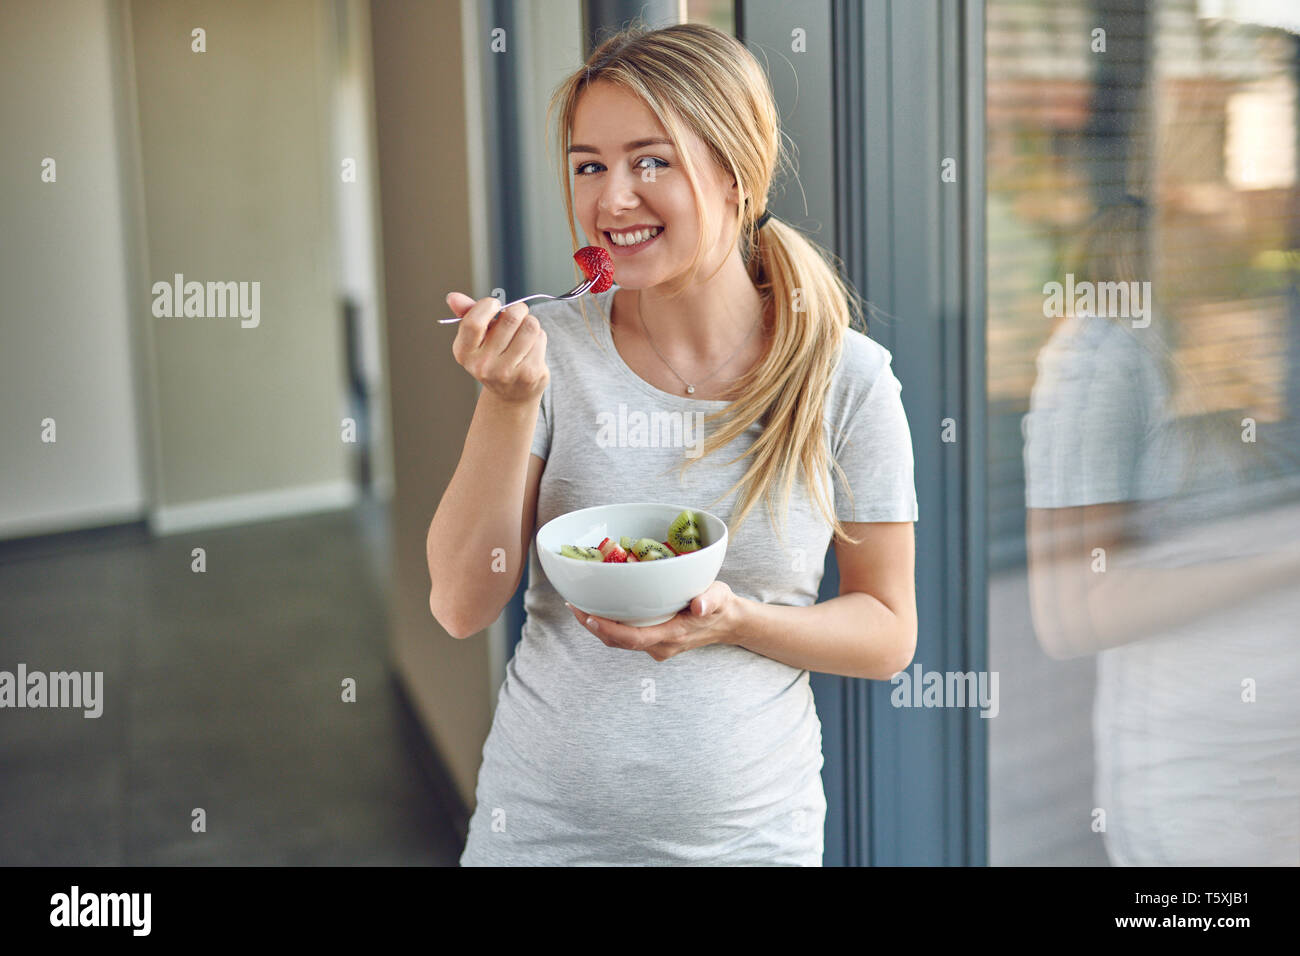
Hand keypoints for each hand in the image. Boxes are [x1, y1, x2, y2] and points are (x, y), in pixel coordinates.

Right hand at [446, 291, 548, 405]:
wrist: (511, 394)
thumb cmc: (493, 356)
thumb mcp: (477, 337)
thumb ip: (467, 314)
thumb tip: (453, 297)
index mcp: (464, 353)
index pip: (473, 322)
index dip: (488, 306)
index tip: (495, 306)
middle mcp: (482, 366)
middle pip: (510, 318)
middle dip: (518, 309)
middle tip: (517, 314)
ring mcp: (506, 372)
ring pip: (530, 326)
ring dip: (530, 323)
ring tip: (524, 333)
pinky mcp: (529, 374)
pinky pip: (540, 339)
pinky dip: (539, 338)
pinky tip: (531, 349)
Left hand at [566, 581, 741, 661]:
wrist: (727, 624)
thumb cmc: (721, 606)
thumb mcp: (720, 597)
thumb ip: (710, 600)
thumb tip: (699, 606)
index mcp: (673, 634)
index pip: (634, 638)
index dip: (610, 631)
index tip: (589, 618)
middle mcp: (661, 644)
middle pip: (619, 641)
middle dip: (593, 626)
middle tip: (573, 604)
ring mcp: (656, 645)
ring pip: (619, 640)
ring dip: (597, 626)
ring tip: (577, 604)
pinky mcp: (653, 640)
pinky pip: (626, 636)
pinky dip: (609, 624)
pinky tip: (596, 608)